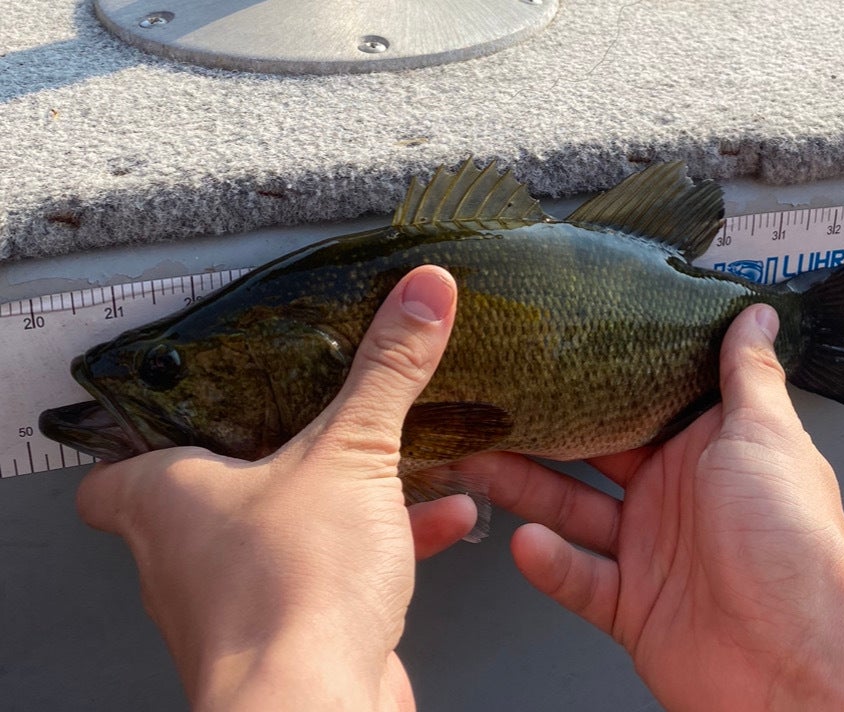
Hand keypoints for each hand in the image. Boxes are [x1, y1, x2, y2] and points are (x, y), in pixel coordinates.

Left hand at [75, 266, 474, 710]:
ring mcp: (241, 600)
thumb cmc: (289, 595)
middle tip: (312, 417)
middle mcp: (188, 555)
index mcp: (167, 499)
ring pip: (289, 529)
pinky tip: (443, 519)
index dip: (145, 437)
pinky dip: (386, 542)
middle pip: (217, 490)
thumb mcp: (350, 452)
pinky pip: (338, 571)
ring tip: (397, 461)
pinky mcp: (296, 633)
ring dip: (347, 497)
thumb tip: (419, 295)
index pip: (114, 469)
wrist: (318, 708)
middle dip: (276, 453)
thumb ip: (387, 370)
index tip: (188, 404)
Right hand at [469, 305, 843, 711]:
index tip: (548, 350)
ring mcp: (652, 554)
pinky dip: (552, 564)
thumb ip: (747, 375)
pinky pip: (579, 578)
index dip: (596, 380)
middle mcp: (676, 498)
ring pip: (572, 512)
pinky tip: (526, 543)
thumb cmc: (793, 542)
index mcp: (707, 450)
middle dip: (542, 431)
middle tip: (491, 403)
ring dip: (524, 489)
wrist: (800, 661)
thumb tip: (756, 316)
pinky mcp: (633, 607)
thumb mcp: (765, 436)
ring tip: (477, 460)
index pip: (640, 405)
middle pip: (592, 456)